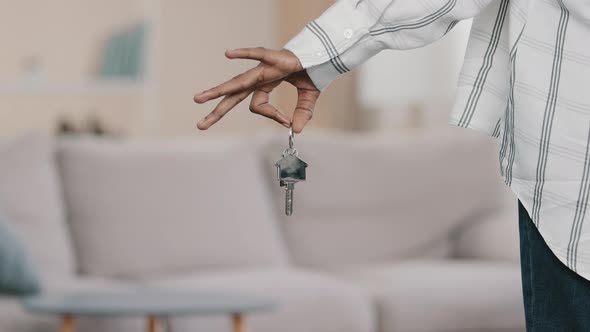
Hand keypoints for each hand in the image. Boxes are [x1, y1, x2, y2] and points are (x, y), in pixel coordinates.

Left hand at [194, 48, 320, 132]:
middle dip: (217, 111)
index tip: (287, 121)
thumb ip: (302, 112)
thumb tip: (297, 130)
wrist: (322, 53)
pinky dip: (244, 54)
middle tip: (201, 125)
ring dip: (218, 90)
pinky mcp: (274, 58)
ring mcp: (263, 67)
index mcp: (264, 85)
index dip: (273, 116)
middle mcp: (258, 77)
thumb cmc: (312, 69)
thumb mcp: (308, 96)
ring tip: (199, 99)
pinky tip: (228, 53)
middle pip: (233, 96)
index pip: (259, 107)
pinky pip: (257, 55)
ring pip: (237, 82)